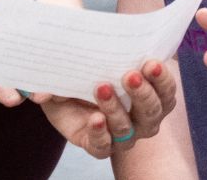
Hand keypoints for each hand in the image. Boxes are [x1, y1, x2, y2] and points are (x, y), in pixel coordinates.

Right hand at [5, 59, 174, 158]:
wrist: (85, 60)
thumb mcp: (49, 85)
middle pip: (129, 129)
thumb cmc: (63, 79)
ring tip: (136, 69)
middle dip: (120, 107)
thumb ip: (43, 90)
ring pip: (152, 114)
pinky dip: (163, 80)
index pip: (102, 147)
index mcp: (94, 137)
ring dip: (145, 93)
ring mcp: (143, 117)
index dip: (101, 135)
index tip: (94, 117)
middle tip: (111, 83)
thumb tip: (39, 94)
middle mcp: (122, 134)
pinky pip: (167, 94)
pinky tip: (154, 62)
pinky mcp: (158, 97)